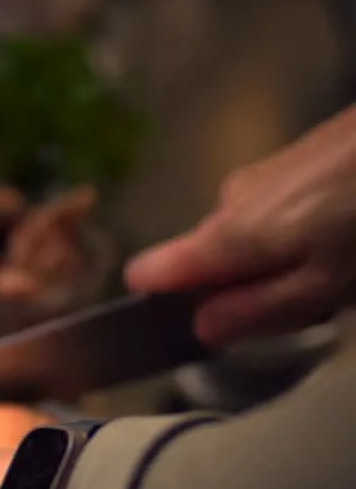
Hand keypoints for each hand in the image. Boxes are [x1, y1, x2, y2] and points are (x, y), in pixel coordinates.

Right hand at [125, 106, 355, 345]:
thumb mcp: (321, 286)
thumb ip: (255, 311)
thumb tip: (200, 327)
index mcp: (226, 236)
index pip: (152, 271)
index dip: (159, 304)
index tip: (194, 326)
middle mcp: (228, 201)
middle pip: (210, 265)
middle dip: (250, 290)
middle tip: (312, 301)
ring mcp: (257, 177)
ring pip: (248, 242)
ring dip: (284, 263)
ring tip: (341, 265)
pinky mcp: (289, 162)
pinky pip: (274, 216)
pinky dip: (303, 234)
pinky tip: (347, 233)